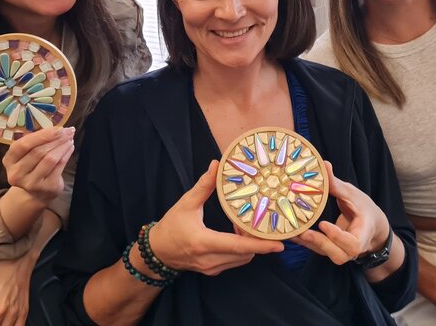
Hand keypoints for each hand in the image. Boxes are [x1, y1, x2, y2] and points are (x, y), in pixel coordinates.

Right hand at [2, 125, 74, 201]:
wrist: (36, 193)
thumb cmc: (32, 166)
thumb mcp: (27, 154)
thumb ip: (37, 142)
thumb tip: (58, 129)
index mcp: (9, 160)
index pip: (23, 144)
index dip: (42, 135)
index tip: (58, 128)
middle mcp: (16, 173)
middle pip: (38, 152)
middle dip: (56, 139)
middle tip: (68, 131)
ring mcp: (31, 183)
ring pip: (50, 159)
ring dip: (62, 146)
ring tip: (70, 139)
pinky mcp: (45, 188)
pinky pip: (59, 167)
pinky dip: (66, 155)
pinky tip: (70, 148)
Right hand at [149, 160, 283, 275]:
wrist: (157, 252)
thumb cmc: (171, 226)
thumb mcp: (185, 204)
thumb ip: (203, 186)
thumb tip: (216, 165)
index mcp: (204, 242)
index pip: (238, 246)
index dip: (260, 246)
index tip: (279, 244)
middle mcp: (210, 259)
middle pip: (245, 253)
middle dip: (256, 240)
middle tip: (259, 222)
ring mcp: (212, 268)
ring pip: (242, 259)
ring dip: (249, 245)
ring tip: (245, 226)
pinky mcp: (212, 271)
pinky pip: (235, 261)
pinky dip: (241, 250)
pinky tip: (236, 234)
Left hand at [291, 162, 388, 264]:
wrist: (371, 226)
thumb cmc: (364, 209)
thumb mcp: (353, 195)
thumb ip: (337, 184)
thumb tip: (324, 164)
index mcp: (363, 234)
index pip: (353, 243)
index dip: (338, 237)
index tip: (323, 224)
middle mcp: (352, 248)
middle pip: (339, 255)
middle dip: (320, 244)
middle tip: (303, 232)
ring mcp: (340, 251)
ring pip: (326, 254)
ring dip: (309, 244)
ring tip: (291, 232)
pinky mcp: (329, 250)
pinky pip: (317, 249)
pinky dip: (303, 242)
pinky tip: (288, 232)